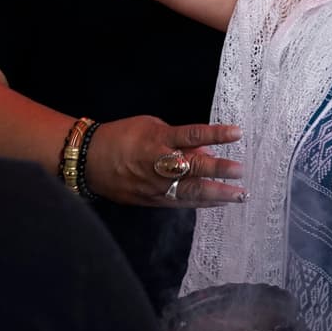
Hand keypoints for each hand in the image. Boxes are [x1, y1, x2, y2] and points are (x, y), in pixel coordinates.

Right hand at [85, 115, 246, 207]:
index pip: (192, 135)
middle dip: (219, 170)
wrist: (89, 160)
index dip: (215, 135)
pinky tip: (219, 203)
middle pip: (193, 168)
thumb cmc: (122, 137)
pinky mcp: (151, 200)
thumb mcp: (152, 127)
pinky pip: (181, 202)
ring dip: (217, 194)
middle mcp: (157, 163)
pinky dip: (201, 203)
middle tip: (241, 171)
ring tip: (239, 195)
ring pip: (190, 192)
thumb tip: (205, 150)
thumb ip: (179, 139)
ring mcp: (155, 185)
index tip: (237, 133)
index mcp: (157, 139)